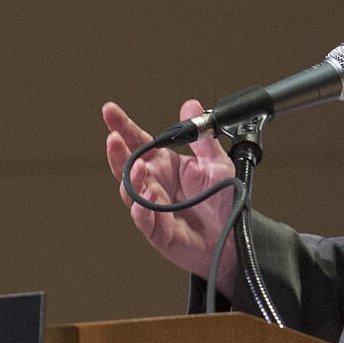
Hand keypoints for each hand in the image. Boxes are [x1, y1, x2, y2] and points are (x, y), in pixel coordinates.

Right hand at [101, 100, 237, 281]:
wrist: (234, 237)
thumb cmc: (223, 200)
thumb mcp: (217, 163)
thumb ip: (202, 137)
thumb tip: (190, 105)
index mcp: (165, 164)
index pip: (138, 142)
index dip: (123, 126)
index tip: (110, 111)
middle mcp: (154, 184)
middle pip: (126, 167)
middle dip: (118, 153)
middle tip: (114, 139)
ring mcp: (153, 208)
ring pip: (131, 193)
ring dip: (131, 180)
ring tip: (137, 167)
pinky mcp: (159, 232)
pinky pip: (146, 220)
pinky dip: (143, 210)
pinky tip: (146, 198)